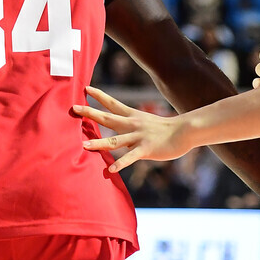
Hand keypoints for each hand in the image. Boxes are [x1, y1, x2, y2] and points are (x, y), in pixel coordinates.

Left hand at [73, 87, 191, 173]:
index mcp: (133, 116)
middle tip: (74, 108)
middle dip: (90, 113)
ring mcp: (138, 137)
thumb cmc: (168, 129)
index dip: (99, 96)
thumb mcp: (148, 123)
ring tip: (83, 145)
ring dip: (98, 143)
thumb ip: (134, 128)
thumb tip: (124, 136)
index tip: (85, 88)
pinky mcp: (146, 149)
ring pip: (115, 140)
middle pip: (108, 118)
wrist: (185, 131)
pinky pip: (130, 157)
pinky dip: (120, 164)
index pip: (113, 103)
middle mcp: (133, 124)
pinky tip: (111, 170)